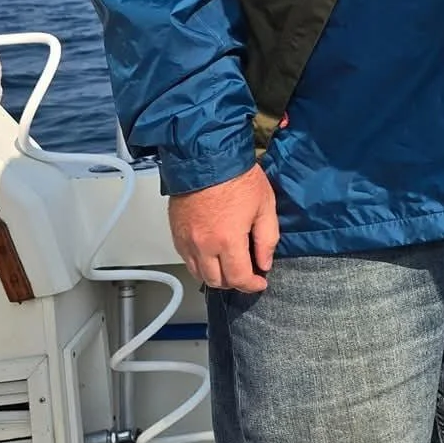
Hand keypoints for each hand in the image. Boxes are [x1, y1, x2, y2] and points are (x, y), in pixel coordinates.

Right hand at [169, 165, 279, 292]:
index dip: (252, 285)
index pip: (239, 278)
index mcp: (228, 240)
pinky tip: (211, 256)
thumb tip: (265, 262)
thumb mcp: (265, 205)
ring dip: (215, 276)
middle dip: (234, 282)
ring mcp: (187, 240)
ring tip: (229, 267)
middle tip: (246, 274)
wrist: (206, 157)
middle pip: (217, 281)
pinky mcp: (176, 233)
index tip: (260, 282)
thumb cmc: (236, 176)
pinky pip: (186, 260)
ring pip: (199, 274)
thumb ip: (267, 239)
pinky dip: (199, 264)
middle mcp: (204, 245)